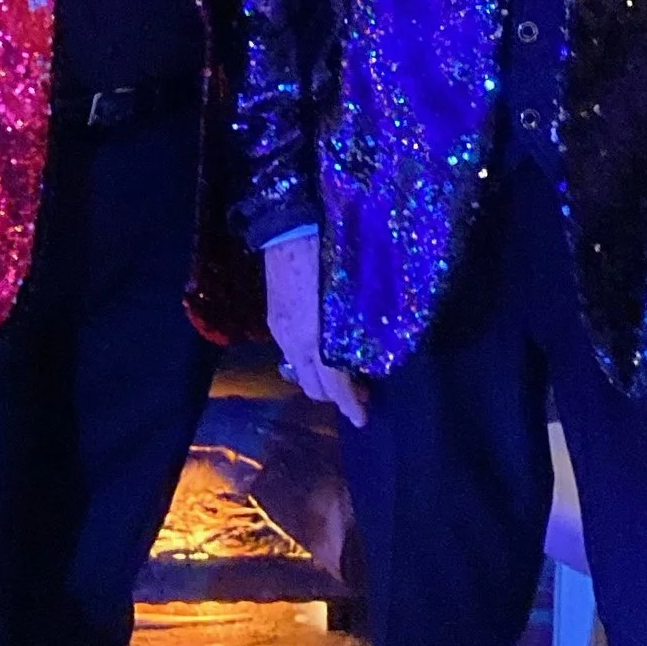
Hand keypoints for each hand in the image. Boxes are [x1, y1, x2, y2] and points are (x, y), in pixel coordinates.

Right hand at [264, 231, 366, 426]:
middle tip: (360, 393)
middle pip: (313, 388)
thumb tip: (373, 348)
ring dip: (321, 381)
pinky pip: (291, 355)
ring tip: (344, 373)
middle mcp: (292, 342)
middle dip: (337, 397)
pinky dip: (309, 363)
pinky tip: (323, 350)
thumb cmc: (326, 253)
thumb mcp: (350, 292)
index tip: (363, 419)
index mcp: (313, 339)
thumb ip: (358, 325)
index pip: (333, 385)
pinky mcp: (273, 319)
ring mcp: (279, 332)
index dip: (349, 405)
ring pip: (299, 373)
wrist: (286, 226)